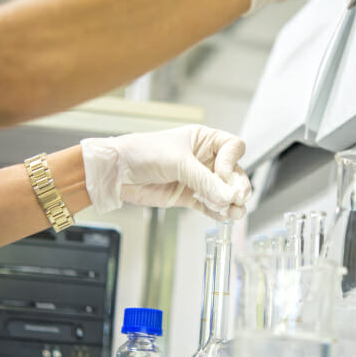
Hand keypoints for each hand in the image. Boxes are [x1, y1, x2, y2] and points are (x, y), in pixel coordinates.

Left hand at [81, 125, 250, 220]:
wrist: (117, 172)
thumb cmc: (142, 152)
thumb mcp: (177, 162)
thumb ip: (204, 180)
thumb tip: (228, 196)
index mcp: (204, 140)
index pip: (232, 148)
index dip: (232, 162)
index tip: (222, 174)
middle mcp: (204, 158)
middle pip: (233, 172)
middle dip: (238, 186)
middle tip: (238, 198)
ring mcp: (197, 179)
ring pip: (224, 191)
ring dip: (231, 202)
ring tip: (235, 212)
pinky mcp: (188, 197)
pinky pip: (210, 205)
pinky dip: (218, 212)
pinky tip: (222, 216)